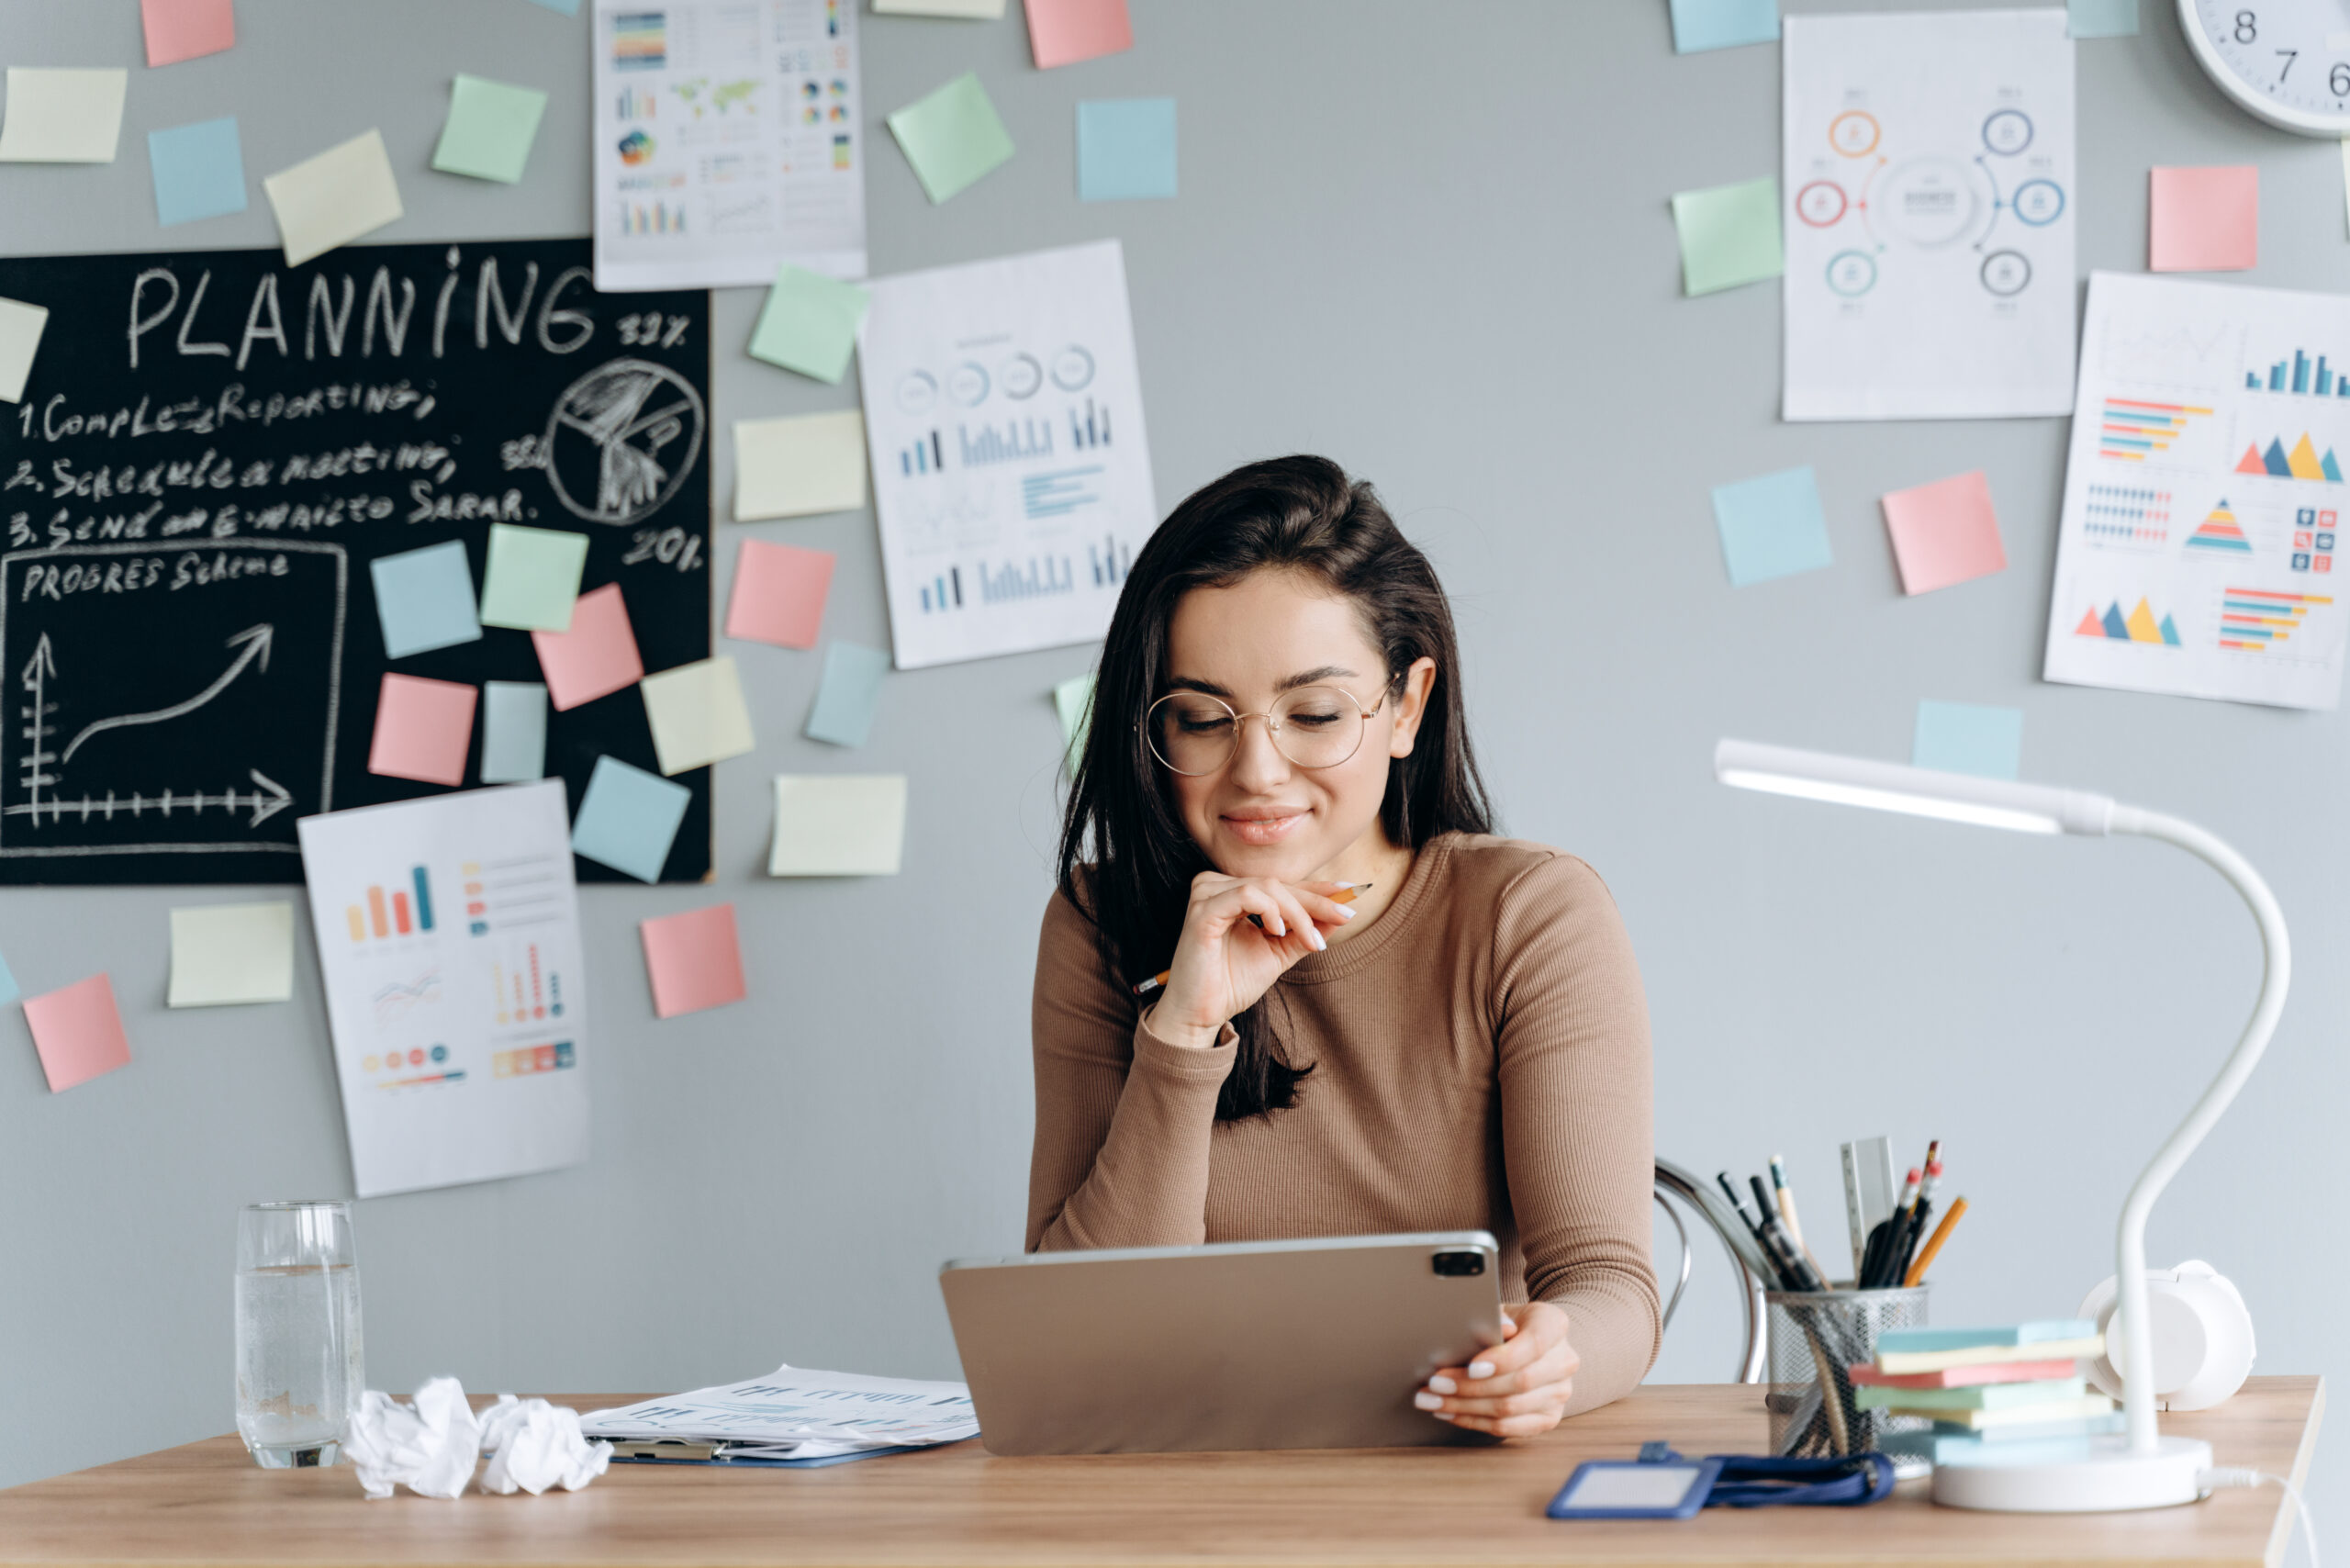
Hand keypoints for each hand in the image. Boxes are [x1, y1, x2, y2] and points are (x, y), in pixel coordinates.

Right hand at [1150, 872, 1357, 1047]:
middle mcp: (1218, 886)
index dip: (1318, 889)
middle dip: (1317, 902)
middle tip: (1345, 915)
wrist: (1200, 1015)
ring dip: (1297, 912)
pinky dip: (1270, 910)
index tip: (1352, 894)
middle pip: (1278, 884)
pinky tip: (1278, 931)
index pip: (1283, 886)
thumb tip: (1340, 913)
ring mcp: (1207, 894)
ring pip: (1267, 886)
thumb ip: (1304, 932)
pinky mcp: (1202, 910)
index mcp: (1234, 893)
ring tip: (1312, 939)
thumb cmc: (1231, 984)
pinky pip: (1245, 894)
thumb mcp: (1278, 954)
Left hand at [1413, 1301, 1578, 1437]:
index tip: (1470, 1367)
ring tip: (1433, 1401)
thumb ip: (1493, 1317)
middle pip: (1519, 1382)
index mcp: (1555, 1325)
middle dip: (1471, 1387)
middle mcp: (1564, 1361)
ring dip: (1465, 1407)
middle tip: (1435, 1384)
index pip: (1533, 1344)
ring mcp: (1560, 1393)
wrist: (1534, 1342)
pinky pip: (1509, 1427)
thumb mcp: (1499, 1310)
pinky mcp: (1549, 1418)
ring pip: (1510, 1408)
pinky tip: (1450, 1413)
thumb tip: (1495, 1327)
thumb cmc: (1509, 1323)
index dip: (1502, 1359)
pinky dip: (1474, 1421)